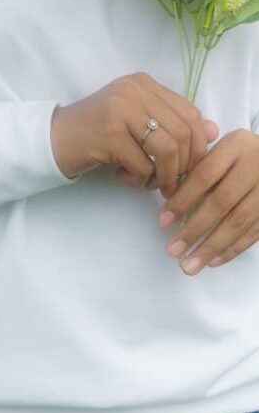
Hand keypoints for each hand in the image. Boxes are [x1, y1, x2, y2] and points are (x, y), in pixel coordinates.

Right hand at [51, 72, 217, 196]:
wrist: (54, 139)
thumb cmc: (99, 133)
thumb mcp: (139, 124)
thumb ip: (172, 124)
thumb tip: (213, 131)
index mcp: (143, 83)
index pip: (190, 113)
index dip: (196, 145)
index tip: (187, 167)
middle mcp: (133, 90)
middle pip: (183, 132)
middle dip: (182, 165)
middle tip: (169, 182)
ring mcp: (120, 109)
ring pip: (168, 150)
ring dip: (164, 175)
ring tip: (149, 182)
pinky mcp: (109, 134)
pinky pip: (145, 166)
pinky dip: (140, 180)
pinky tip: (125, 177)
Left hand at [159, 129, 258, 273]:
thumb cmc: (239, 152)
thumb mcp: (220, 148)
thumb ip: (197, 167)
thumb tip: (169, 198)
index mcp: (236, 147)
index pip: (204, 176)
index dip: (182, 199)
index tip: (163, 222)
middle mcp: (255, 167)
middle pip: (221, 202)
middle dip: (194, 229)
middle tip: (173, 250)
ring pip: (239, 222)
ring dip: (212, 247)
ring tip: (190, 265)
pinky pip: (255, 232)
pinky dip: (233, 249)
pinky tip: (214, 260)